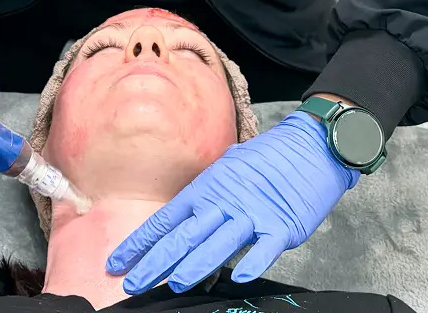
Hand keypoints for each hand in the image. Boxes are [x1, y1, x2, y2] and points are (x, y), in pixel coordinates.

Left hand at [107, 110, 359, 292]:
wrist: (311, 144)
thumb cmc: (268, 160)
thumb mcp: (229, 169)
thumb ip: (208, 196)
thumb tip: (185, 220)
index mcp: (208, 188)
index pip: (166, 218)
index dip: (140, 242)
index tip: (117, 261)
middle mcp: (225, 200)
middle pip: (185, 234)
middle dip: (156, 260)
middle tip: (131, 281)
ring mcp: (254, 213)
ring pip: (220, 242)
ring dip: (196, 264)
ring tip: (174, 283)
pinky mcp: (283, 224)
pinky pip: (266, 247)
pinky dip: (253, 262)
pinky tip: (239, 276)